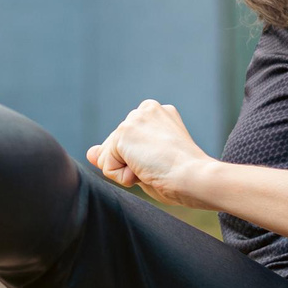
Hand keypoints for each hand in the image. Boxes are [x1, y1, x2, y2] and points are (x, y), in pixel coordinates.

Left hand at [87, 100, 215, 207]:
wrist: (197, 178)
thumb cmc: (183, 177)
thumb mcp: (147, 164)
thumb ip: (118, 155)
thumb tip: (90, 153)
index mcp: (159, 114)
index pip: (130, 143)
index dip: (142, 162)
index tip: (168, 161)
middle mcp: (146, 109)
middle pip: (117, 147)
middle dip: (132, 164)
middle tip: (162, 166)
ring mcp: (134, 118)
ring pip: (110, 156)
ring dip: (128, 171)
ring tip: (156, 166)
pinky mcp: (124, 132)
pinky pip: (107, 166)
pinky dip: (123, 177)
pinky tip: (146, 169)